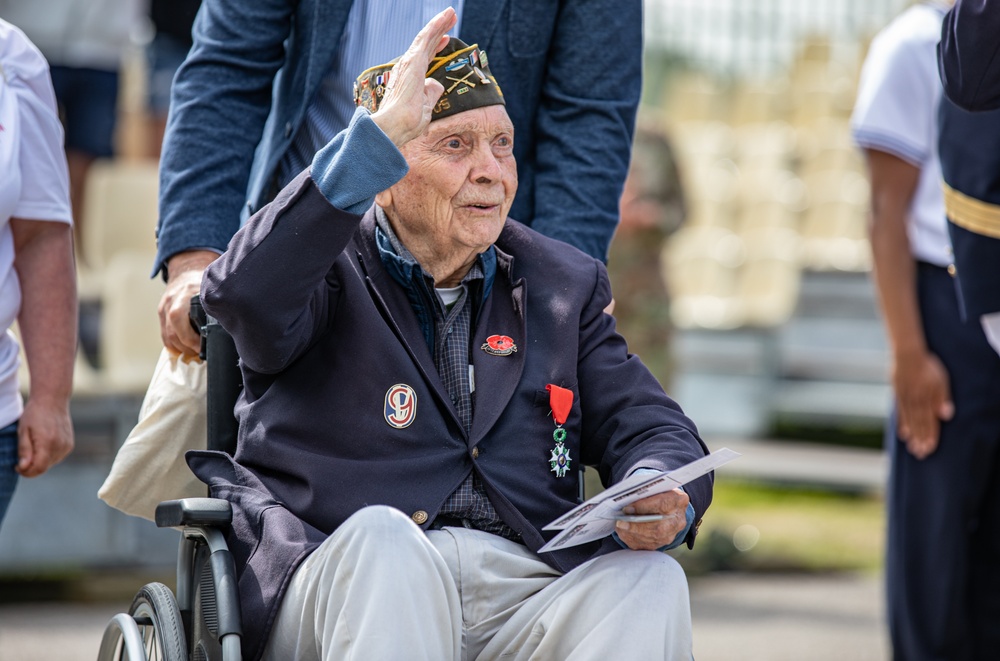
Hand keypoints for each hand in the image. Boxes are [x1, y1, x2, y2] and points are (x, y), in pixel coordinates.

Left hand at [16, 397, 73, 476]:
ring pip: (50, 463)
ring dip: (40, 460)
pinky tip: (43, 443)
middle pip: (44, 467)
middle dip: (32, 466)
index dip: (26, 472)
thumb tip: (23, 467)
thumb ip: (24, 450)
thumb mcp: (23, 431)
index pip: (38, 468)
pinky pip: (57, 457)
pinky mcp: (70, 444)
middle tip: (23, 456)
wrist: (53, 400)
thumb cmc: (35, 414)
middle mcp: (60, 446)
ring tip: (34, 445)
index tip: (17, 466)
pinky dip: (48, 455)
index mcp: (48, 443)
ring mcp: (67, 446)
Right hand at [159, 250, 217, 356]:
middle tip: (200, 353)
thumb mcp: (211, 290)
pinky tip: (185, 347)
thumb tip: (232, 323)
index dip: (189, 337)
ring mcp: (163, 307)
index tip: (202, 347)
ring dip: (180, 348)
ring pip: (167, 336)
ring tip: (195, 352)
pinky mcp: (161, 313)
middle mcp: (171, 300)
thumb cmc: (203, 281)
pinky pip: (164, 334)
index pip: (178, 318)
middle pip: (172, 332)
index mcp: (184, 294)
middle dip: (186, 347)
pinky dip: (174, 344)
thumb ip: (216, 304)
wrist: (187, 269)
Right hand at [370, 7, 456, 146]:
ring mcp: (410, 62)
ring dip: (439, 24)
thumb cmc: (407, 123)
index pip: (425, 57)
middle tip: (451, 18)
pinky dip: (436, 25)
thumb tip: (437, 83)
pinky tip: (445, 17)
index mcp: (410, 78)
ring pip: (426, 37)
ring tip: (451, 13)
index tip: (445, 38)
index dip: (435, 46)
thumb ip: (431, 93)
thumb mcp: (426, 107)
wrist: (394, 126)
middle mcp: (407, 67)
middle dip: (439, 30)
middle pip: (426, 44)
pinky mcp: (414, 60)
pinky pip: (426, 37)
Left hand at [615, 488, 689, 550]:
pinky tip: (623, 532)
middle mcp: (678, 520)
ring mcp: (672, 534)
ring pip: (652, 538)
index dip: (644, 506)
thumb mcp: (654, 488)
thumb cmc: (657, 493)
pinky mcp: (662, 543)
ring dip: (633, 533)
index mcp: (679, 500)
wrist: (666, 506)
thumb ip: (644, 493)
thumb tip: (626, 501)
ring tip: (619, 526)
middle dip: (637, 525)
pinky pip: (647, 544)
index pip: (663, 504)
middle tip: (620, 522)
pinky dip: (632, 538)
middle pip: (659, 527)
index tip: (627, 508)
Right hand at [893, 350, 953, 459]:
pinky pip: (900, 413)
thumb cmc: (927, 366)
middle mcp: (915, 402)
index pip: (930, 421)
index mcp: (927, 399)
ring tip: (913, 448)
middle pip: (919, 424)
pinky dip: (902, 424)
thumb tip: (945, 416)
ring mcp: (905, 399)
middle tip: (921, 454)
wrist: (907, 354)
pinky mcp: (897, 395)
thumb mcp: (941, 380)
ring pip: (909, 421)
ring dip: (912, 435)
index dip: (931, 435)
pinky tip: (903, 434)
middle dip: (921, 439)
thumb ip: (942, 398)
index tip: (930, 447)